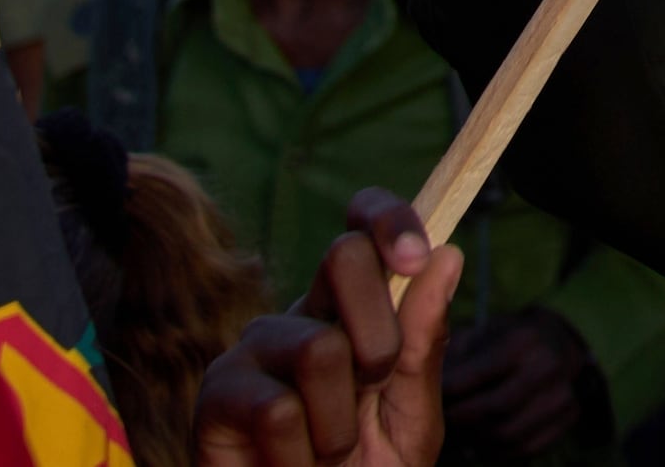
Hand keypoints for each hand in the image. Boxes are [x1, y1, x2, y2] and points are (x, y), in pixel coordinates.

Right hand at [196, 190, 462, 465]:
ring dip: (341, 425)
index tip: (417, 256)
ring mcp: (253, 350)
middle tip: (369, 400)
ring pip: (320, 347)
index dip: (390, 220)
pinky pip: (278, 410)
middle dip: (381, 340)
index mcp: (350, 309)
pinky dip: (300, 458)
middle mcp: (299, 315)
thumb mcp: (411, 415)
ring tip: (324, 454)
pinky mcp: (216, 396)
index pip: (362, 228)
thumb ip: (425, 344)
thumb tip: (448, 255)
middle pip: (344, 259)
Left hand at [439, 305, 594, 455]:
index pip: (477, 376)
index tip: (427, 399)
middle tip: (439, 422)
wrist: (558, 344)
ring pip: (508, 434)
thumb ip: (453, 355)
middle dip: (460, 420)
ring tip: (457, 434)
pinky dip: (497, 450)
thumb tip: (426, 383)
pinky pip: (525, 448)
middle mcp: (548, 366)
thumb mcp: (480, 334)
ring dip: (476, 440)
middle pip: (493, 409)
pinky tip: (480, 442)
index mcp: (523, 340)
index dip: (448, 393)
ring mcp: (563, 394)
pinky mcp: (568, 418)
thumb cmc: (506, 340)